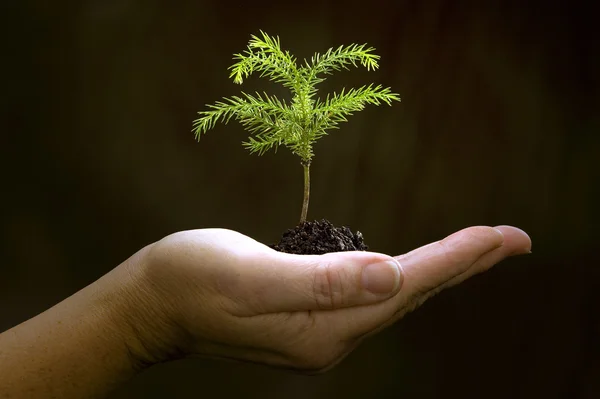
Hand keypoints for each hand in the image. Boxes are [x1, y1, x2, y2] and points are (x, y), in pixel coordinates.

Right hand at [129, 225, 530, 372]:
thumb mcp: (249, 276)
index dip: (456, 258)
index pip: (405, 286)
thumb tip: (389, 274)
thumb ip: (320, 281)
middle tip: (511, 241)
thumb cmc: (192, 280)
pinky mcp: (307, 317)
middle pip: (410, 295)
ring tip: (475, 250)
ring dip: (437, 271)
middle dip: (462, 265)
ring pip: (394, 296)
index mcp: (324, 327)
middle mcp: (331, 337)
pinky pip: (370, 295)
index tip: (504, 236)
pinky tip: (410, 268)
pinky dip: (401, 276)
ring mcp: (320, 331)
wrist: (153, 304)